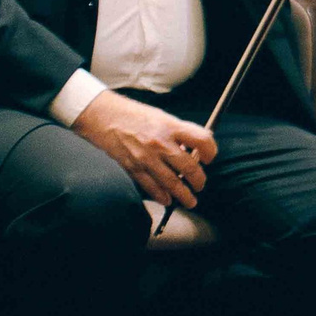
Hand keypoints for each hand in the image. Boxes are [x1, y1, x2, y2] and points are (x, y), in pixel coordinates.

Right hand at [71, 91, 216, 208]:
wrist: (105, 117)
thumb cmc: (135, 115)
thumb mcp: (163, 117)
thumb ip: (180, 133)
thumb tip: (195, 149)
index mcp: (172, 127)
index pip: (202, 140)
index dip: (211, 152)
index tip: (209, 158)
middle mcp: (161, 143)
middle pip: (189, 168)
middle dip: (199, 181)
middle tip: (201, 185)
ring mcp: (147, 157)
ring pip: (172, 183)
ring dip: (184, 195)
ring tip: (190, 201)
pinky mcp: (133, 168)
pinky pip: (151, 186)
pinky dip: (161, 196)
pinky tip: (167, 200)